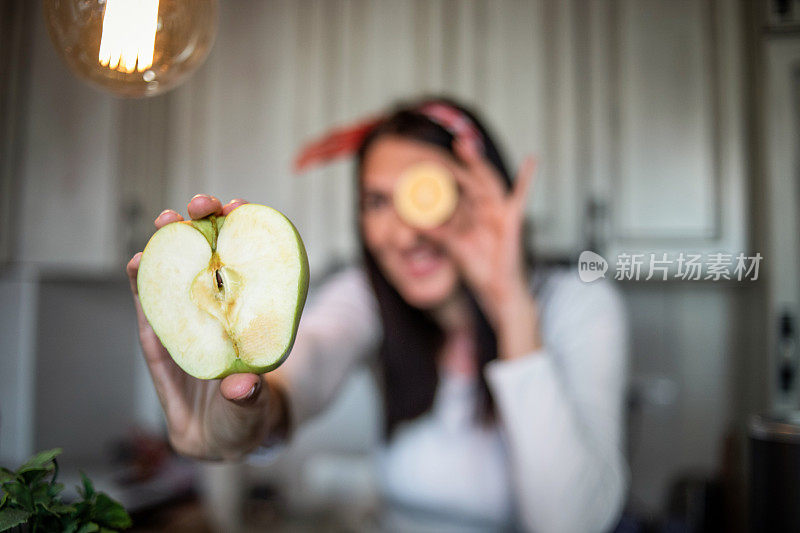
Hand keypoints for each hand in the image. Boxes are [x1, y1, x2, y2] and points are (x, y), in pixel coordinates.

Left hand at [127, 195, 280, 458]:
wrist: (262, 424)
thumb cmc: (237, 428)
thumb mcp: (238, 422)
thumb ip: (240, 404)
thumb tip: (240, 385)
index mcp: (178, 360)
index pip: (156, 318)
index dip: (146, 287)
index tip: (140, 257)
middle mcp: (193, 331)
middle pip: (178, 283)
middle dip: (175, 247)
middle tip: (180, 214)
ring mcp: (218, 317)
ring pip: (209, 271)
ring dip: (209, 236)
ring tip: (213, 204)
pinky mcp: (244, 310)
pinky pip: (243, 276)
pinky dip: (242, 249)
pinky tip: (244, 221)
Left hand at [428, 139, 535, 327]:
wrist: (497, 290)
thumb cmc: (479, 270)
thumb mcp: (452, 247)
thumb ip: (435, 233)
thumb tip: (413, 220)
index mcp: (472, 215)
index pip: (458, 189)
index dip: (446, 174)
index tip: (430, 160)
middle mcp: (485, 210)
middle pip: (473, 180)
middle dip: (463, 161)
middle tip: (452, 142)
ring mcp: (499, 213)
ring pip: (488, 182)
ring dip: (478, 163)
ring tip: (466, 145)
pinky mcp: (512, 220)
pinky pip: (521, 196)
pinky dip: (528, 178)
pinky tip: (531, 160)